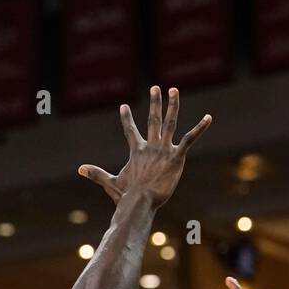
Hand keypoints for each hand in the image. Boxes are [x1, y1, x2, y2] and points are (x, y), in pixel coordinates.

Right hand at [78, 85, 210, 207]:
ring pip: (169, 123)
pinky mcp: (177, 157)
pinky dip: (200, 128)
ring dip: (172, 106)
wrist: (140, 201)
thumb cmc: (126, 195)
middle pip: (152, 120)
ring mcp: (164, 150)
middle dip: (154, 103)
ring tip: (174, 90)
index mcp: (136, 152)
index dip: (126, 118)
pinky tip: (209, 118)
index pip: (130, 131)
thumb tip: (80, 169)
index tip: (124, 106)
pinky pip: (190, 139)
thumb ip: (96, 174)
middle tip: (155, 87)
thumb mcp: (111, 183)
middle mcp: (150, 146)